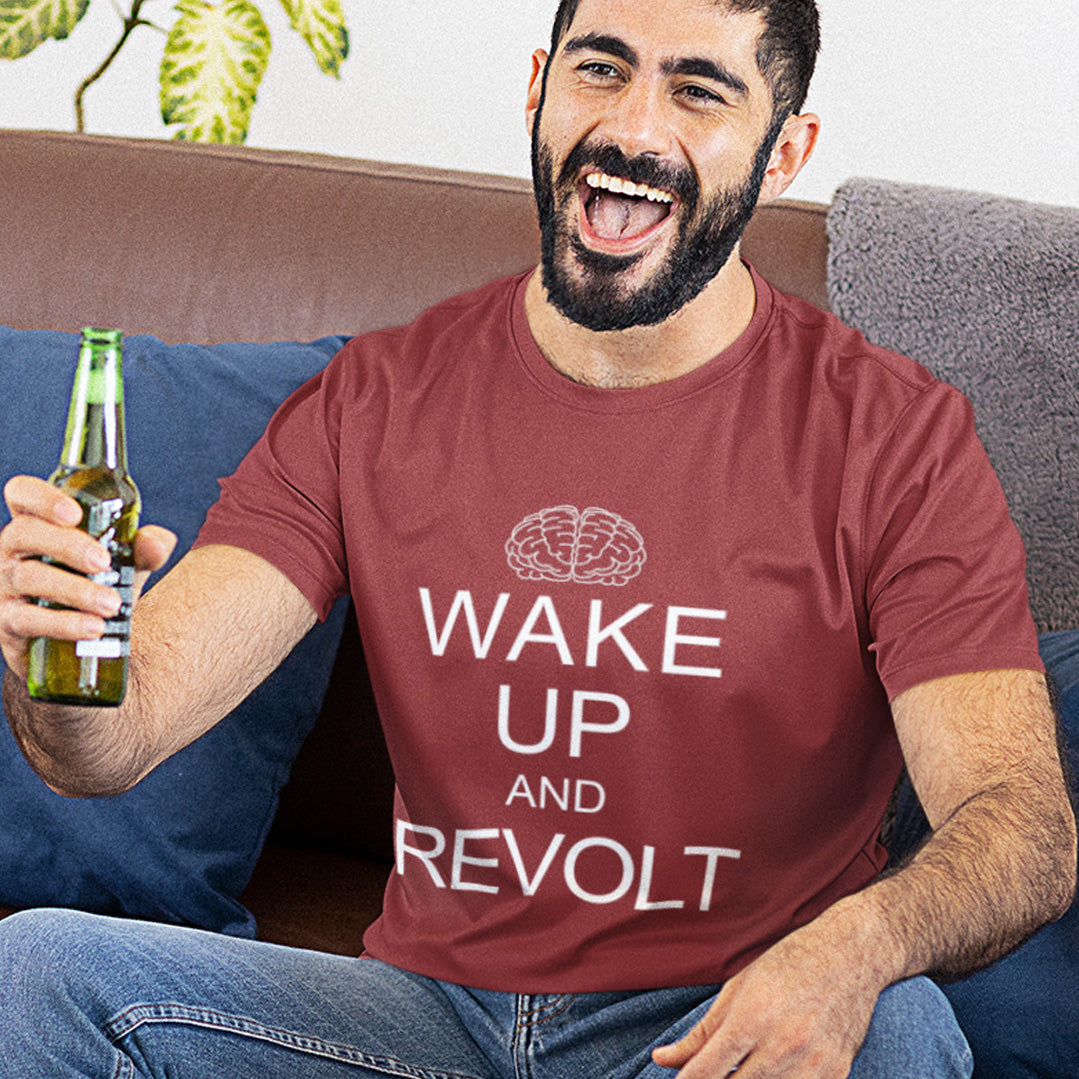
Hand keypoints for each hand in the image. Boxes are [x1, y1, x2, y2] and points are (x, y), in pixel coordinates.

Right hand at [0, 475, 175, 678]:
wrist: (81, 639)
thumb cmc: (98, 585)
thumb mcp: (125, 564)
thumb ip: (143, 549)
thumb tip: (154, 541)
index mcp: (39, 523)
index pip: (22, 494)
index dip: (41, 498)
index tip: (75, 514)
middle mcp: (13, 549)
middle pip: (24, 532)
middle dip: (67, 545)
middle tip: (104, 563)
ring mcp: (5, 584)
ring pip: (28, 577)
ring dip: (75, 590)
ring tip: (112, 605)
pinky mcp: (7, 622)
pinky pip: (26, 619)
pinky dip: (63, 623)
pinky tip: (94, 629)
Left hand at [652, 909, 887, 1077]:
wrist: (851, 955)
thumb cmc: (789, 964)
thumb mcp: (739, 988)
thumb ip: (701, 1032)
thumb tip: (662, 1060)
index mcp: (752, 1017)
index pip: (708, 1070)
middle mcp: (783, 1044)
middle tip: (711, 1075)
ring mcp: (814, 1064)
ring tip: (740, 1070)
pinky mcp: (837, 1075)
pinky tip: (770, 1074)